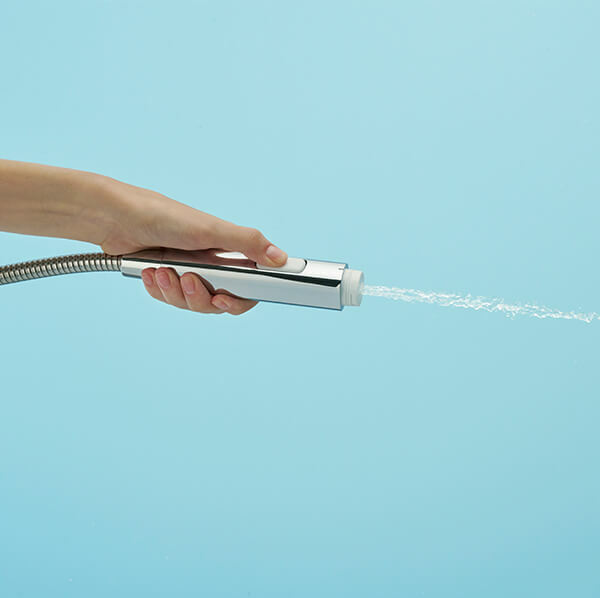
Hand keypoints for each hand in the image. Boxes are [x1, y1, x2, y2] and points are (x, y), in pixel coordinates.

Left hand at [98, 176, 287, 315]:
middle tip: (188, 280)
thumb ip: (248, 243)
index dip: (239, 300)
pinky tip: (151, 271)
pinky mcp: (166, 279)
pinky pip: (168, 299)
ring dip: (175, 292)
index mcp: (228, 254)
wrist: (117, 218)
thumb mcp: (211, 230)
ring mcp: (188, 273)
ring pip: (191, 304)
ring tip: (162, 270)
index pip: (247, 288)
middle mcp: (211, 266)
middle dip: (200, 297)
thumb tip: (282, 259)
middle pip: (217, 303)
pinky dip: (158, 288)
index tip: (225, 299)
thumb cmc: (164, 215)